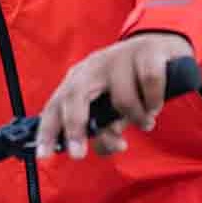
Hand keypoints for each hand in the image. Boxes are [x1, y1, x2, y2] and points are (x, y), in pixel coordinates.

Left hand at [35, 32, 192, 159]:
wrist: (158, 46)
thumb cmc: (128, 83)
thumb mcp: (111, 106)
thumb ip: (104, 128)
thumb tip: (101, 148)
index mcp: (80, 78)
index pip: (56, 105)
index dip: (47, 130)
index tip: (43, 156)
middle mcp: (94, 66)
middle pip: (75, 95)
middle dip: (74, 126)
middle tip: (78, 154)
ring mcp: (119, 57)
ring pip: (122, 99)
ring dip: (136, 118)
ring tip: (145, 121)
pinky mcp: (146, 53)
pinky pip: (150, 85)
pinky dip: (154, 102)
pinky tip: (154, 103)